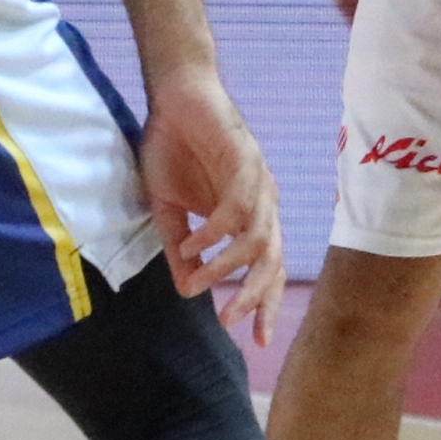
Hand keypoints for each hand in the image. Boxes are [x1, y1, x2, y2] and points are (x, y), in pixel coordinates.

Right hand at [137, 69, 286, 344]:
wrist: (174, 97)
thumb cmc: (174, 149)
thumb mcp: (168, 209)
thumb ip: (180, 250)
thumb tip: (187, 291)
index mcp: (248, 217)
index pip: (267, 269)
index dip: (264, 304)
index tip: (255, 342)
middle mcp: (261, 203)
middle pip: (272, 259)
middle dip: (252, 294)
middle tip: (228, 319)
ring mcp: (257, 181)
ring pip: (256, 237)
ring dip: (226, 263)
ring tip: (197, 277)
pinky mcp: (245, 160)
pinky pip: (236, 206)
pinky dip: (214, 229)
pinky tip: (191, 242)